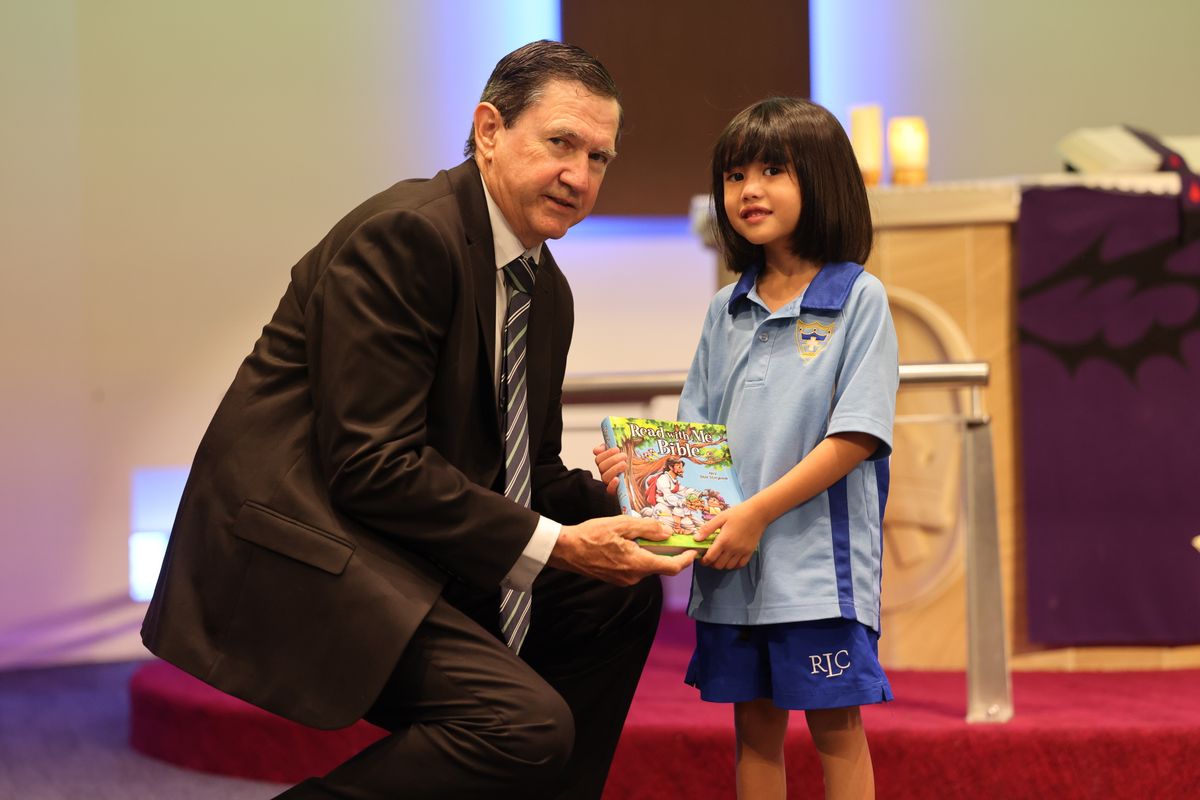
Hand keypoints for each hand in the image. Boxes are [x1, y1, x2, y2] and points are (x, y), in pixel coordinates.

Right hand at [549, 515, 696, 585]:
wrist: (566, 550)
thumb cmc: (591, 535)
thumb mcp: (621, 525)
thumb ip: (647, 529)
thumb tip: (667, 533)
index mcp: (638, 563)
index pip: (672, 567)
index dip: (686, 560)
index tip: (693, 551)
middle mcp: (634, 576)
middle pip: (659, 565)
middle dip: (666, 551)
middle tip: (667, 534)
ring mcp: (624, 580)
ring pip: (646, 566)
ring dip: (649, 552)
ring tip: (640, 534)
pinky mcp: (616, 579)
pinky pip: (634, 568)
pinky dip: (638, 556)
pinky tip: (628, 543)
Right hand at [592, 444, 627, 496]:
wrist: (641, 479)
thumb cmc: (631, 465)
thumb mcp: (621, 453)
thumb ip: (609, 448)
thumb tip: (597, 449)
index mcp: (605, 464)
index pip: (599, 459)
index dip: (606, 453)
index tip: (617, 449)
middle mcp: (605, 473)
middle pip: (601, 467)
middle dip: (613, 460)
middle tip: (624, 456)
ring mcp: (609, 482)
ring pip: (605, 477)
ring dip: (615, 469)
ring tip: (624, 464)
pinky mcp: (615, 491)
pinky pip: (609, 490)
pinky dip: (612, 484)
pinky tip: (617, 479)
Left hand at [697, 503, 768, 570]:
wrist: (758, 513)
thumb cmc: (737, 513)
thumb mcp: (720, 517)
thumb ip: (707, 529)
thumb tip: (696, 539)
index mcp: (723, 540)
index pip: (710, 557)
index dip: (703, 561)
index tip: (701, 558)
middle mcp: (732, 549)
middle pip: (718, 565)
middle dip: (711, 563)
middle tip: (709, 557)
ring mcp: (742, 552)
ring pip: (728, 566)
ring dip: (722, 565)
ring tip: (719, 558)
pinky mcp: (750, 552)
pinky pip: (740, 565)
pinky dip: (733, 565)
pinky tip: (730, 559)